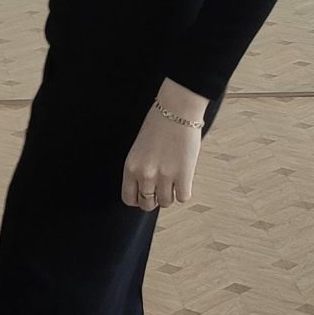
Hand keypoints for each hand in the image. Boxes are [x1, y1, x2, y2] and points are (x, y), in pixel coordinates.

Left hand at [121, 80, 208, 210]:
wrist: (177, 110)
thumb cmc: (159, 124)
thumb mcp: (139, 149)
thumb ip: (140, 169)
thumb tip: (147, 188)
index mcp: (130, 167)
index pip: (128, 199)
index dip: (138, 199)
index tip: (146, 194)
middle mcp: (145, 174)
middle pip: (147, 204)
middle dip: (155, 199)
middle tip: (162, 188)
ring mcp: (164, 176)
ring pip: (166, 202)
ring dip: (171, 194)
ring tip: (174, 180)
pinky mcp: (183, 175)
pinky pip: (183, 197)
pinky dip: (184, 191)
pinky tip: (184, 178)